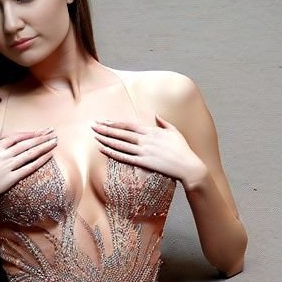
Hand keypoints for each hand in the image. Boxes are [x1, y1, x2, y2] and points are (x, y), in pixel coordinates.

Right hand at [0, 127, 56, 208]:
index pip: (16, 137)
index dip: (30, 133)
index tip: (40, 131)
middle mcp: (4, 155)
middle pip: (26, 143)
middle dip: (41, 137)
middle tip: (53, 133)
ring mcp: (8, 166)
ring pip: (29, 153)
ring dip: (43, 146)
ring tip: (54, 142)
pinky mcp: (11, 178)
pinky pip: (28, 168)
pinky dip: (39, 161)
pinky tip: (48, 156)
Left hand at [92, 114, 206, 188]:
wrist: (188, 166)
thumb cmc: (183, 150)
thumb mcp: (175, 132)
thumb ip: (164, 123)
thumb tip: (156, 115)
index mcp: (152, 131)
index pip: (129, 125)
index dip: (115, 123)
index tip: (104, 121)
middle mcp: (146, 139)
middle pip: (121, 133)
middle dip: (106, 129)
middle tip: (93, 126)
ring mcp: (144, 151)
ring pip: (121, 144)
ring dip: (106, 139)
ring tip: (95, 135)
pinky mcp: (144, 163)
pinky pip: (125, 157)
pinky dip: (113, 153)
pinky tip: (103, 149)